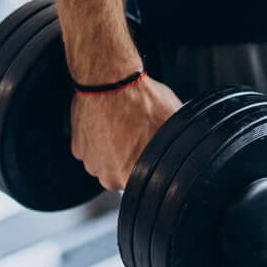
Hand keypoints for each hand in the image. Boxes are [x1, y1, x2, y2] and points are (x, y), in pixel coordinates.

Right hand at [70, 75, 181, 189]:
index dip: (151, 170)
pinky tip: (111, 125)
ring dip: (115, 151)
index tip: (152, 155)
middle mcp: (106, 173)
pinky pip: (93, 151)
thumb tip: (188, 149)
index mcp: (129, 175)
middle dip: (132, 161)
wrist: (109, 79)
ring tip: (126, 129)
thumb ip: (178, 144)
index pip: (143, 186)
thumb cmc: (138, 99)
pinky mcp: (78, 147)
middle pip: (123, 177)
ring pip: (107, 164)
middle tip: (140, 138)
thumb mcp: (172, 122)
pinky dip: (100, 141)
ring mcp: (90, 160)